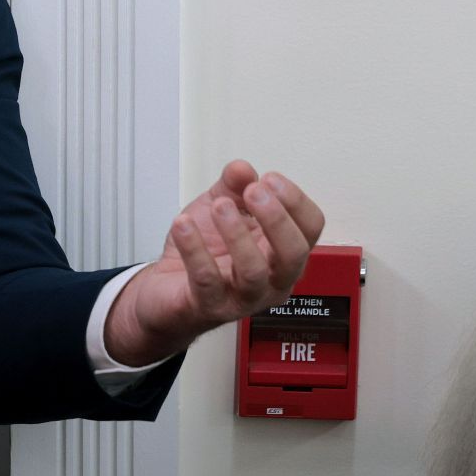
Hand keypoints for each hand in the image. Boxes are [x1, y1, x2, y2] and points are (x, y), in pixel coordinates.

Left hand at [103, 160, 324, 366]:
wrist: (166, 289)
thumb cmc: (204, 253)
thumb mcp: (219, 208)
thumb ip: (233, 186)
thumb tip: (243, 169)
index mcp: (282, 253)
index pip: (310, 229)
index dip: (295, 201)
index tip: (269, 179)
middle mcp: (271, 280)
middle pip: (294, 253)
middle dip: (276, 218)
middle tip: (253, 192)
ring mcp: (242, 298)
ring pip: (254, 271)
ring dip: (237, 233)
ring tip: (220, 206)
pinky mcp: (209, 306)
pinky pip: (207, 279)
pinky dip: (194, 248)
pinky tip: (183, 224)